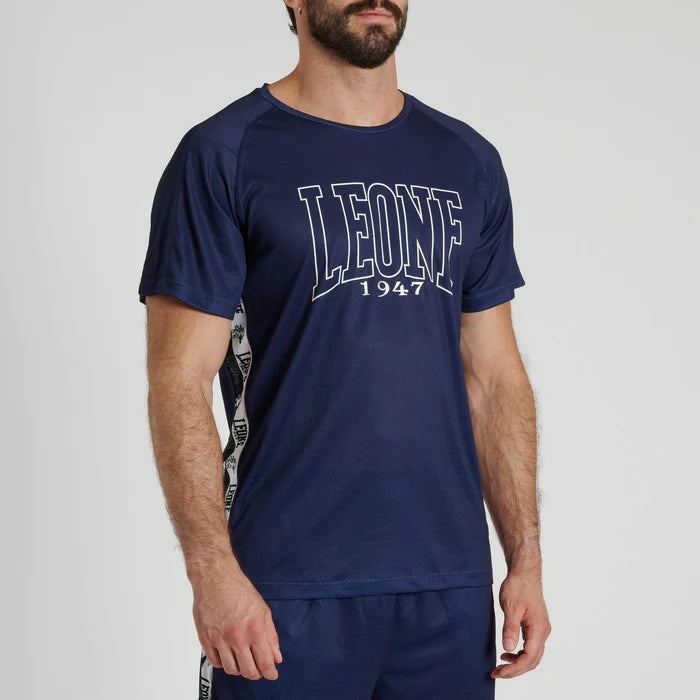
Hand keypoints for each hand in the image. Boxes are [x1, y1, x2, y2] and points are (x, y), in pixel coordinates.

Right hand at [191, 564, 282, 680]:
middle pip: (248, 671)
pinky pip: (215, 662)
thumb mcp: (263, 609)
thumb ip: (271, 635)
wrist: (215, 578)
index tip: (272, 674)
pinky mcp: (206, 639)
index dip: (270, 673)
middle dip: (256, 673)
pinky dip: (224, 662)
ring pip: (231, 670)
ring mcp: (220, 639)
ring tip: (243, 659)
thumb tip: (276, 656)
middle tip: (258, 668)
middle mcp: (237, 637)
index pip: (265, 662)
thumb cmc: (238, 589)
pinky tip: (228, 653)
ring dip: (239, 668)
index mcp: (254, 629)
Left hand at [491, 571, 550, 678]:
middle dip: (515, 670)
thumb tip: (508, 648)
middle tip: (496, 673)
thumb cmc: (518, 586)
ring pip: (533, 655)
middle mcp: (543, 631)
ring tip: (501, 665)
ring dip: (518, 663)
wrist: (524, 572)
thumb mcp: (511, 607)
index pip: (529, 658)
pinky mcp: (536, 626)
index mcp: (539, 629)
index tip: (499, 671)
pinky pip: (531, 647)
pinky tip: (507, 652)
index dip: (514, 668)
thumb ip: (510, 628)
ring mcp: (541, 629)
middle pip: (532, 661)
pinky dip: (520, 654)